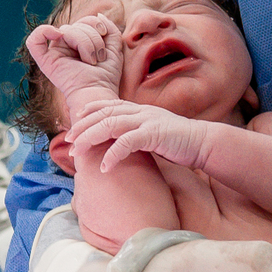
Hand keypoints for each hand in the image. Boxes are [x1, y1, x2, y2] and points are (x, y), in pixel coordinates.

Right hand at [25, 14, 123, 112]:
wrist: (99, 92)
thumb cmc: (106, 75)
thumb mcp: (114, 46)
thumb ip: (110, 29)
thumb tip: (99, 15)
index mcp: (79, 44)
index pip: (83, 21)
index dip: (94, 23)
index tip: (103, 34)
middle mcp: (65, 47)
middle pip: (75, 25)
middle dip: (92, 38)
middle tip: (97, 58)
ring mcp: (54, 53)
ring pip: (65, 30)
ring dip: (85, 43)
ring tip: (91, 61)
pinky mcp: (45, 62)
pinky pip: (35, 40)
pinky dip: (43, 31)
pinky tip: (57, 34)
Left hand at [67, 99, 208, 170]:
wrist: (202, 143)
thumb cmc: (176, 142)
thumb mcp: (152, 133)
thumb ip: (135, 132)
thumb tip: (118, 142)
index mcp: (139, 110)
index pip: (109, 104)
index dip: (90, 110)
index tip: (76, 119)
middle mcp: (140, 112)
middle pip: (104, 114)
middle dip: (83, 127)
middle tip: (69, 142)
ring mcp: (147, 121)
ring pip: (110, 125)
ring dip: (90, 139)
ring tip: (77, 153)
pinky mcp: (154, 134)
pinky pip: (127, 142)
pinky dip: (112, 155)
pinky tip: (103, 167)